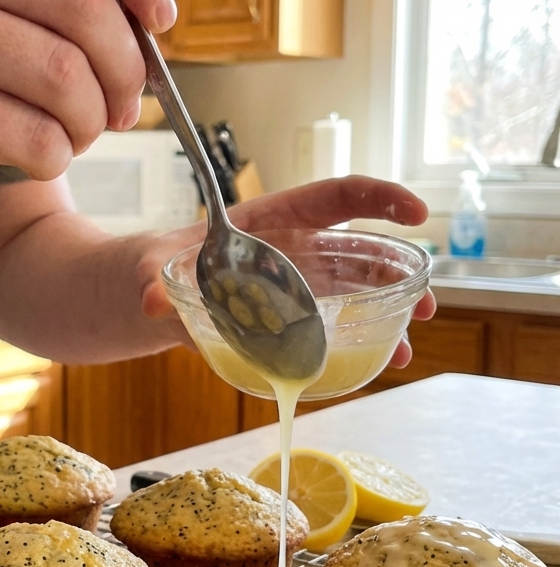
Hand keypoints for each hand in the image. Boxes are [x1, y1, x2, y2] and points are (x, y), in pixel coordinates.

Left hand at [136, 175, 436, 367]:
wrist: (140, 297)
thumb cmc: (154, 264)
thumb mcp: (150, 265)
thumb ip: (152, 276)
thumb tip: (151, 301)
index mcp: (271, 220)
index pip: (333, 198)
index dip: (378, 198)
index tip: (416, 212)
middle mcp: (291, 252)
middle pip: (356, 252)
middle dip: (397, 273)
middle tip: (426, 303)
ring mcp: (291, 288)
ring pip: (350, 296)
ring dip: (385, 318)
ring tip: (403, 350)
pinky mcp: (283, 323)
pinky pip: (327, 331)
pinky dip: (354, 348)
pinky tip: (372, 367)